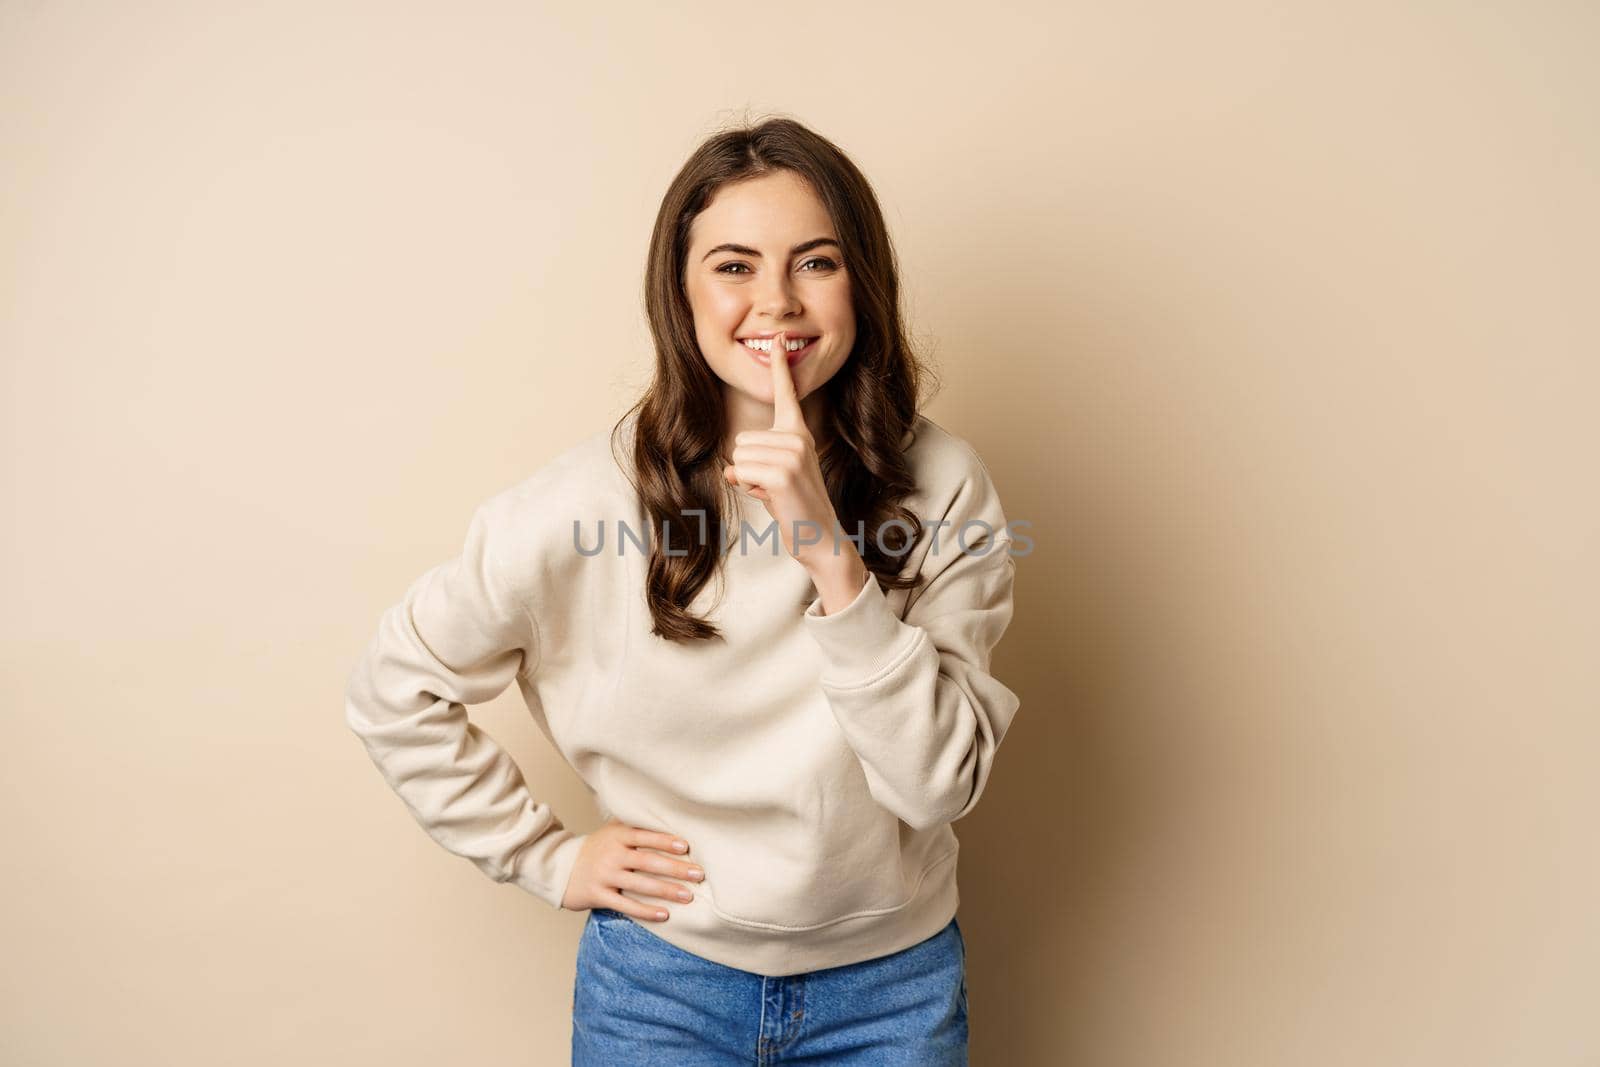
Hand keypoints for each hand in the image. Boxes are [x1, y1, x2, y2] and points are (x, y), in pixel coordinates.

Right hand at [560, 816, 704, 921]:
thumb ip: (635, 824)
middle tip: (698, 874)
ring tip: (688, 896)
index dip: (665, 840)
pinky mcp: (598, 896)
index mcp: (617, 836)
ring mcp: (604, 876)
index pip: (645, 836)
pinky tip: (664, 915)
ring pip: (640, 885)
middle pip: (647, 861)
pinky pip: (625, 906)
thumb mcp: (611, 831)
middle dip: (675, 869)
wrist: (561, 868)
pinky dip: (646, 911)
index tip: (686, 847)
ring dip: (666, 891)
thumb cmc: (597, 848)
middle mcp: (611, 854)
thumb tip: (669, 814)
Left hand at [721, 329, 846, 568]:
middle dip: (748, 466)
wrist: (821, 539)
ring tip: (775, 493)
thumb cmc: (796, 509)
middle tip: (775, 486)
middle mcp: (798, 438)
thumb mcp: (772, 481)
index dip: (780, 366)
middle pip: (741, 438)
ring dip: (749, 479)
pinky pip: (743, 471)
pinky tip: (773, 498)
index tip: (778, 338)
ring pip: (739, 455)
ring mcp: (793, 454)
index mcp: (799, 434)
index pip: (787, 394)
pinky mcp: (783, 473)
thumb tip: (729, 471)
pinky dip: (750, 488)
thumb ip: (752, 467)